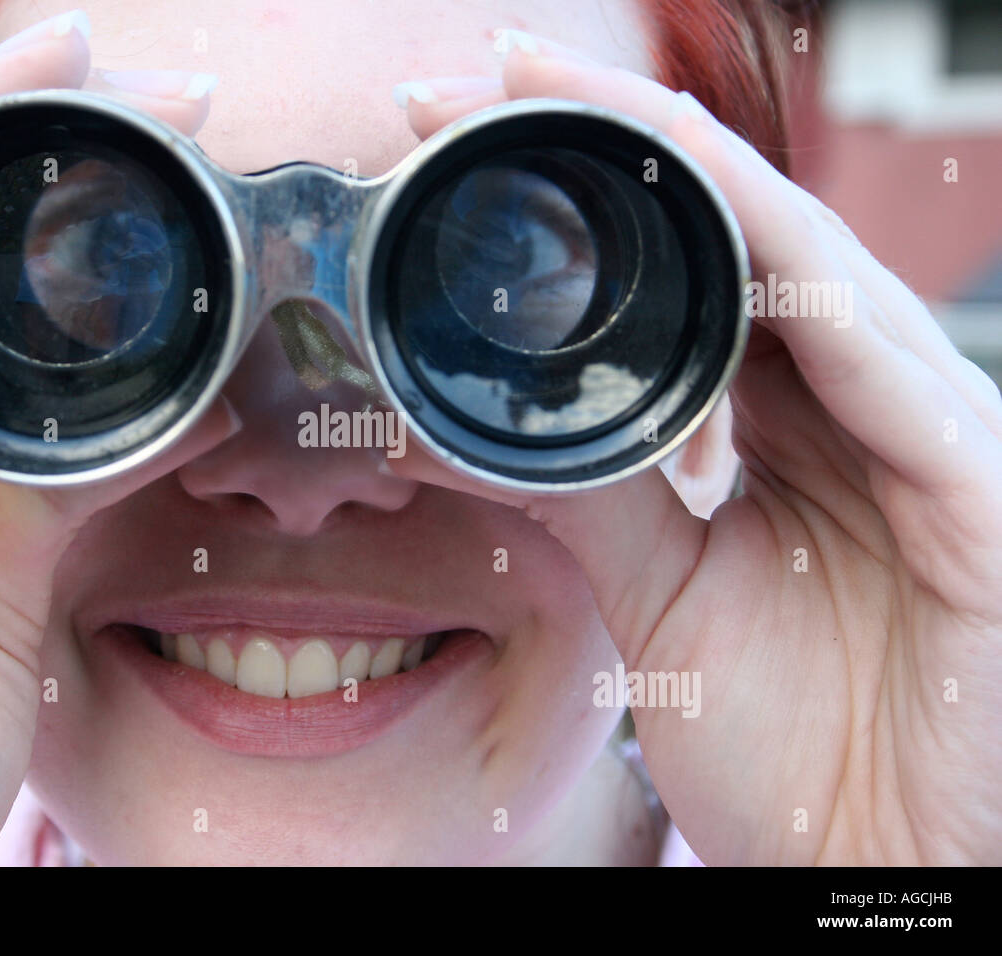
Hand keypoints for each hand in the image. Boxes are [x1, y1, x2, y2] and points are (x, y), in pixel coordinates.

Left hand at [392, 34, 1001, 863]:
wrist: (874, 863)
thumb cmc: (786, 736)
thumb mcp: (656, 591)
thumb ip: (581, 489)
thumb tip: (449, 417)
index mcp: (781, 423)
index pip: (677, 273)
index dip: (576, 196)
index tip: (445, 134)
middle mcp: (852, 402)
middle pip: (729, 235)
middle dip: (607, 145)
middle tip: (472, 73)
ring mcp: (923, 427)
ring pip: (804, 260)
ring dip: (686, 170)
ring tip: (564, 95)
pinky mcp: (976, 484)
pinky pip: (880, 354)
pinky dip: (793, 271)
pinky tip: (709, 198)